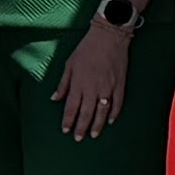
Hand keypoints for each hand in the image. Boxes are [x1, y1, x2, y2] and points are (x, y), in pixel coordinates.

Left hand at [55, 21, 133, 136]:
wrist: (109, 36)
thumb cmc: (87, 48)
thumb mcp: (69, 64)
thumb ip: (63, 83)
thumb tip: (55, 98)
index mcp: (78, 83)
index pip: (71, 107)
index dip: (68, 120)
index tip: (66, 130)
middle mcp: (93, 88)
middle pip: (86, 113)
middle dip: (81, 127)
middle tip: (78, 138)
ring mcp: (108, 87)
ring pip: (102, 111)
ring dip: (98, 124)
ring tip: (94, 134)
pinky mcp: (120, 84)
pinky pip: (118, 103)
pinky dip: (114, 113)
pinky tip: (111, 120)